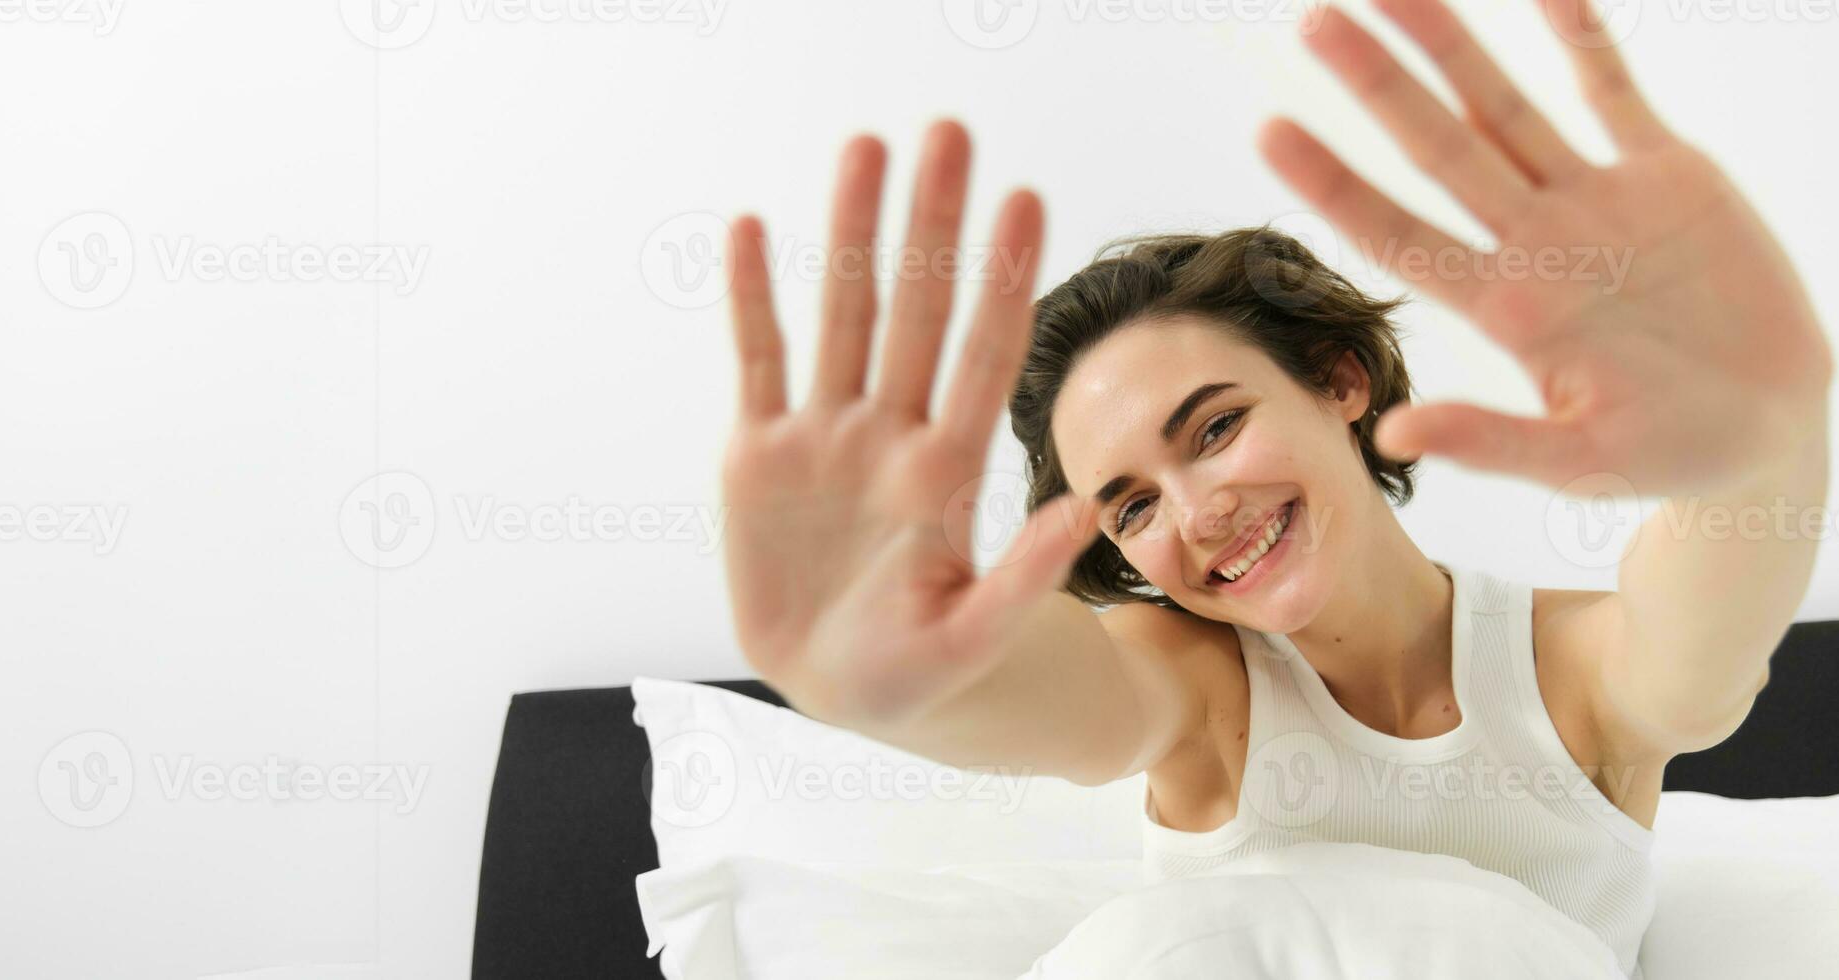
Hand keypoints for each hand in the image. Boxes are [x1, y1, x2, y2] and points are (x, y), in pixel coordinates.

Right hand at [717, 121, 1101, 722]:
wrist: (841, 690)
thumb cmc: (921, 672)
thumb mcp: (972, 639)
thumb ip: (1023, 579)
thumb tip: (1088, 511)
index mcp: (946, 474)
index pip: (985, 354)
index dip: (1005, 279)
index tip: (1026, 200)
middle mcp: (891, 435)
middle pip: (918, 310)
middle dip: (933, 223)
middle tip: (949, 133)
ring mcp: (827, 438)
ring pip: (841, 315)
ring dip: (850, 233)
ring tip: (865, 146)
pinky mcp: (761, 457)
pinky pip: (758, 362)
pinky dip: (752, 299)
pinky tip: (751, 228)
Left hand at [1261, 0, 1832, 496]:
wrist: (1772, 428)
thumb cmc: (1672, 455)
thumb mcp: (1582, 461)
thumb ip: (1494, 442)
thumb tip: (1395, 430)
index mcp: (1510, 308)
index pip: (1400, 234)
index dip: (1336, 184)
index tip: (1268, 133)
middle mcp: (1539, 242)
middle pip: (1440, 149)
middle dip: (1379, 86)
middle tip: (1314, 21)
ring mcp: (1598, 201)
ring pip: (1508, 107)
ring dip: (1453, 48)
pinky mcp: (1668, 176)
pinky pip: (1614, 91)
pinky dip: (1583, 39)